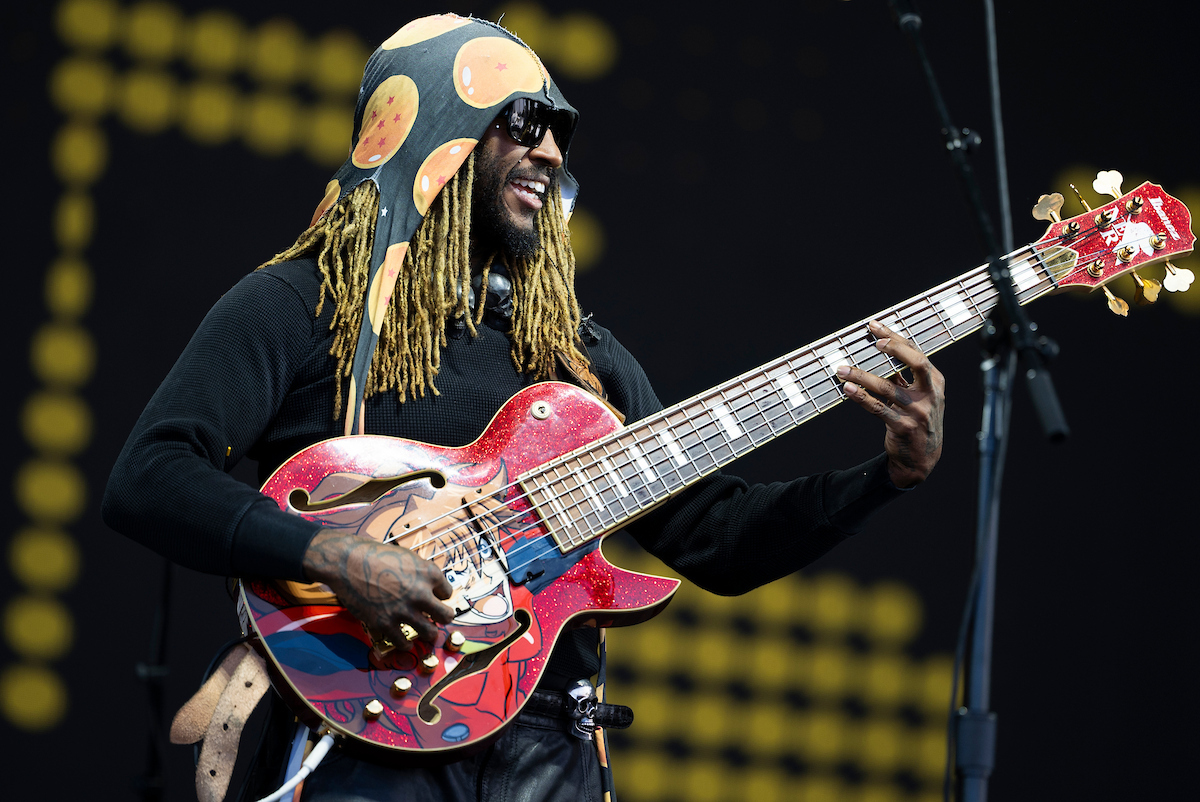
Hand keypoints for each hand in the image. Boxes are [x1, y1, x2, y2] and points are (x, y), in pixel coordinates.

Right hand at [302, 528, 453, 648]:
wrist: (348, 562)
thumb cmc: (375, 555)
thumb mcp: (407, 557)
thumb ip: (420, 573)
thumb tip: (428, 586)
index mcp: (428, 574)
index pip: (447, 593)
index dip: (440, 596)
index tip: (434, 598)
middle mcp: (421, 593)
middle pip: (446, 616)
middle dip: (443, 618)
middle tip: (438, 619)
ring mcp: (404, 610)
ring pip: (430, 633)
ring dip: (428, 634)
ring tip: (425, 633)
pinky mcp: (385, 623)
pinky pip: (404, 642)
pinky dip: (406, 644)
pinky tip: (405, 641)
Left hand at [839, 320, 945, 487]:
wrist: (920, 458)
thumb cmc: (916, 419)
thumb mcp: (918, 396)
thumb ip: (904, 377)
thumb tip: (881, 351)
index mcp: (935, 383)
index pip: (917, 353)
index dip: (896, 339)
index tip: (875, 327)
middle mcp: (930, 395)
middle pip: (917, 363)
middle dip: (896, 349)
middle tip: (874, 342)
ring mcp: (918, 412)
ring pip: (888, 388)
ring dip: (862, 376)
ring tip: (842, 369)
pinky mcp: (903, 427)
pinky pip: (878, 409)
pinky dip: (861, 397)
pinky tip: (848, 388)